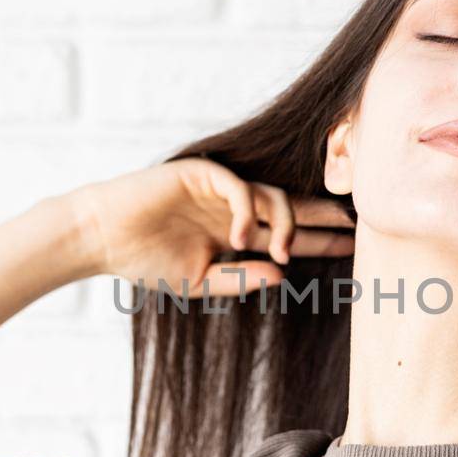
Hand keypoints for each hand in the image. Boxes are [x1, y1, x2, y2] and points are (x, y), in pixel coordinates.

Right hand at [71, 157, 354, 297]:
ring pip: (271, 196)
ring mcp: (219, 190)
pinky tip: (240, 237)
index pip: (285, 234)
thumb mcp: (199, 282)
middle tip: (356, 225)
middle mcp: (233, 208)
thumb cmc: (145, 262)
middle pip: (290, 208)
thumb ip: (239, 278)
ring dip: (284, 223)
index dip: (318, 241)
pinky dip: (246, 211)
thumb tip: (282, 277)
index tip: (350, 249)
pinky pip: (239, 187)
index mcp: (234, 232)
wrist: (101, 238)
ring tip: (284, 251)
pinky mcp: (201, 174)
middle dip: (323, 218)